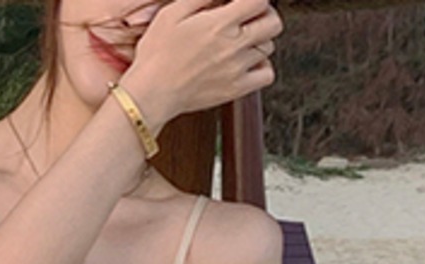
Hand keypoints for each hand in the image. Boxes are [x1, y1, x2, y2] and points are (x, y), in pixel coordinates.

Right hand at [118, 0, 282, 128]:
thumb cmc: (157, 54)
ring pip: (269, 47)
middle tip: (250, 16)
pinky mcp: (235, 90)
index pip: (259, 0)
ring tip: (242, 40)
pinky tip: (247, 62)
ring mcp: (237, 70)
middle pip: (273, 22)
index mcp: (220, 24)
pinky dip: (262, 66)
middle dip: (264, 14)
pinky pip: (267, 75)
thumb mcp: (173, 12)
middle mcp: (233, 46)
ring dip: (260, 39)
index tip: (246, 1)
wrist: (151, 94)